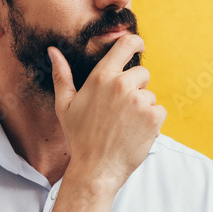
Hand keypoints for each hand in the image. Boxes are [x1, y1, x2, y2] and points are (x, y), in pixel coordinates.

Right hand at [48, 34, 165, 189]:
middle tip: (120, 110)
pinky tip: (135, 133)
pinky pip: (159, 111)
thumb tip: (53, 51)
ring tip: (124, 126)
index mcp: (101, 77)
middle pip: (142, 73)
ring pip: (150, 95)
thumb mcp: (64, 105)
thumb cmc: (79, 137)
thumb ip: (61, 75)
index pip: (125, 44)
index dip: (135, 42)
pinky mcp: (153, 117)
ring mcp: (139, 101)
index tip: (139, 45)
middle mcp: (122, 85)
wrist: (96, 169)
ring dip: (142, 108)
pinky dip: (152, 122)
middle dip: (136, 88)